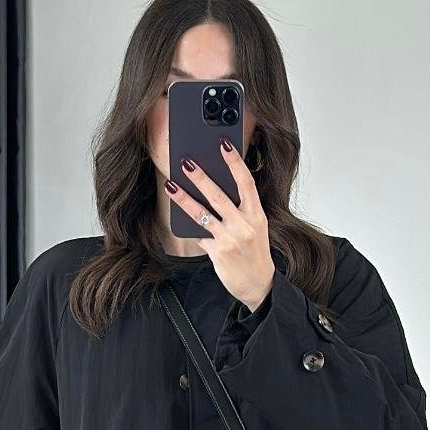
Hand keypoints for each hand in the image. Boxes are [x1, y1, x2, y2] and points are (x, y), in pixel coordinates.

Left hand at [165, 140, 274, 310]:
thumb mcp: (255, 228)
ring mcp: (230, 239)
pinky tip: (183, 221)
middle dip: (200, 177)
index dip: (235, 162)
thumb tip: (213, 193)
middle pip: (219, 196)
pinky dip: (193, 229)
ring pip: (203, 214)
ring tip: (171, 186)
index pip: (246, 183)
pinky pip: (200, 235)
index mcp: (256, 214)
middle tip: (186, 162)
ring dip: (184, 199)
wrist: (259, 285)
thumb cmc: (255, 253)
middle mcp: (244, 225)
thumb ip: (240, 211)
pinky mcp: (218, 252)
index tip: (224, 145)